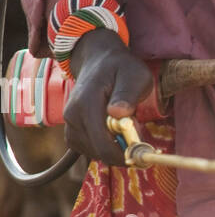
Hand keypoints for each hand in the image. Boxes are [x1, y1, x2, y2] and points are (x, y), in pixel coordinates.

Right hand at [63, 29, 153, 164]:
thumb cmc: (120, 68)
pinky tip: (112, 132)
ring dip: (112, 148)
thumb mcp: (134, 75)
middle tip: (136, 134)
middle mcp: (73, 116)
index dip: (124, 154)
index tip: (142, 152)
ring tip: (123, 128)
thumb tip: (118, 113)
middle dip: (121, 150)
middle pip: (99, 151)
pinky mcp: (71, 129)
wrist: (98, 61)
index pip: (102, 144)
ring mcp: (69, 123)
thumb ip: (128, 94)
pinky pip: (87, 149)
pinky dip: (102, 146)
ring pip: (93, 152)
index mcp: (87, 103)